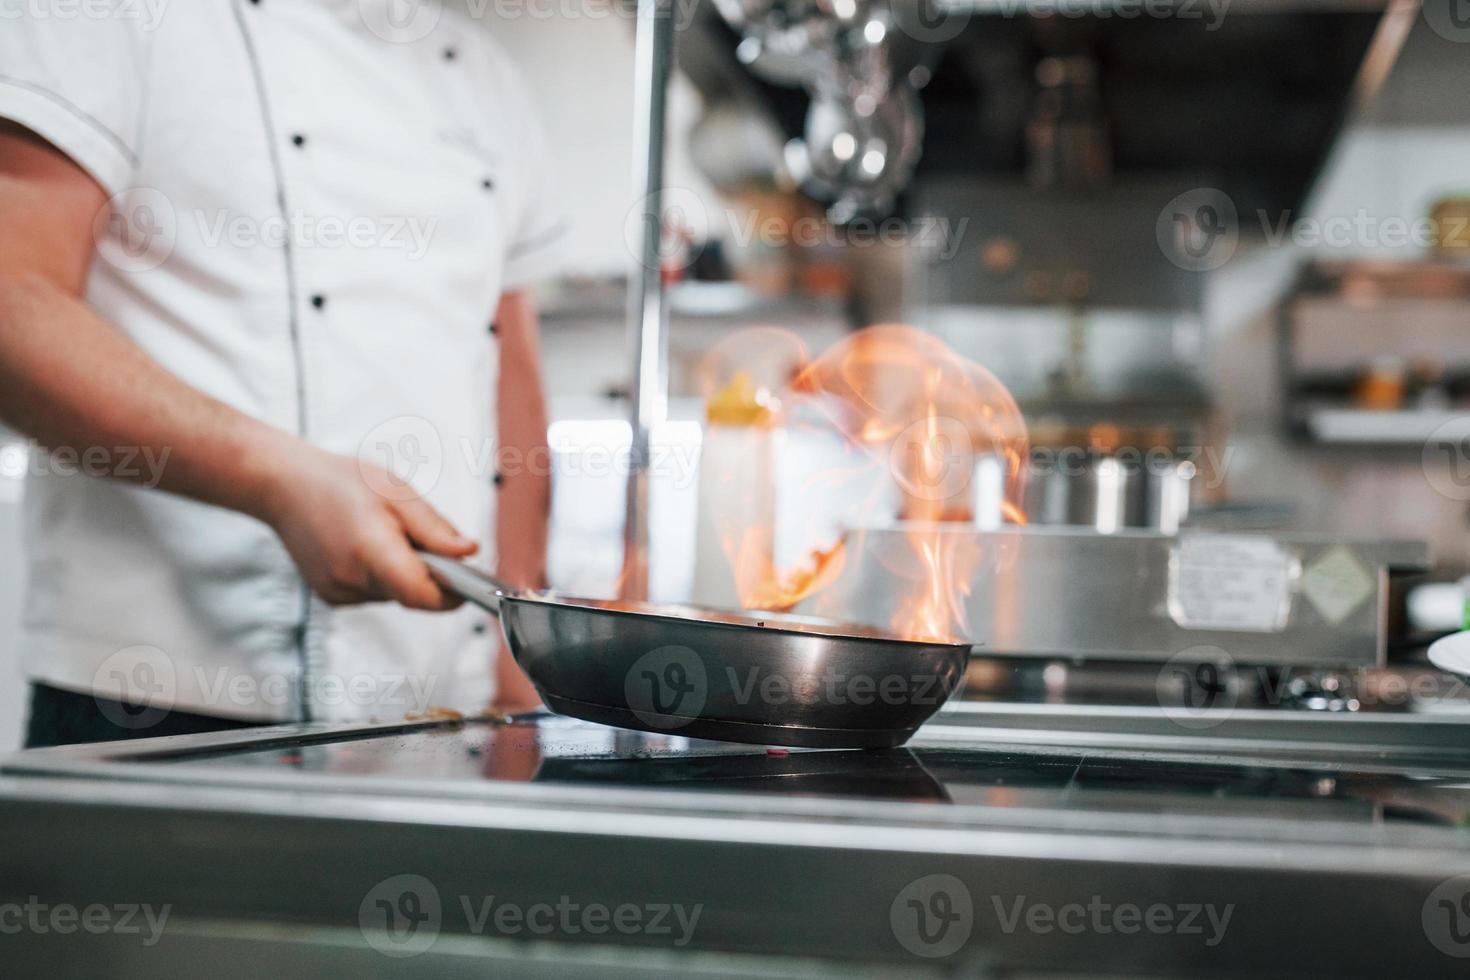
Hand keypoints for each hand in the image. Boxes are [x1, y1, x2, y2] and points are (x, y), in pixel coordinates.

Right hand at [258, 443, 476, 609]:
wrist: (283, 485)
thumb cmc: (340, 481)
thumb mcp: (397, 492)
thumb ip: (435, 528)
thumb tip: (469, 553)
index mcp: (371, 551)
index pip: (422, 595)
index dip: (452, 594)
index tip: (469, 581)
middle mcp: (351, 580)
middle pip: (411, 595)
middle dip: (428, 574)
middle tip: (421, 537)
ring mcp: (337, 591)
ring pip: (393, 594)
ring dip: (402, 572)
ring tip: (385, 533)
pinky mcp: (330, 595)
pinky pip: (372, 592)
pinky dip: (381, 575)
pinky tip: (365, 545)